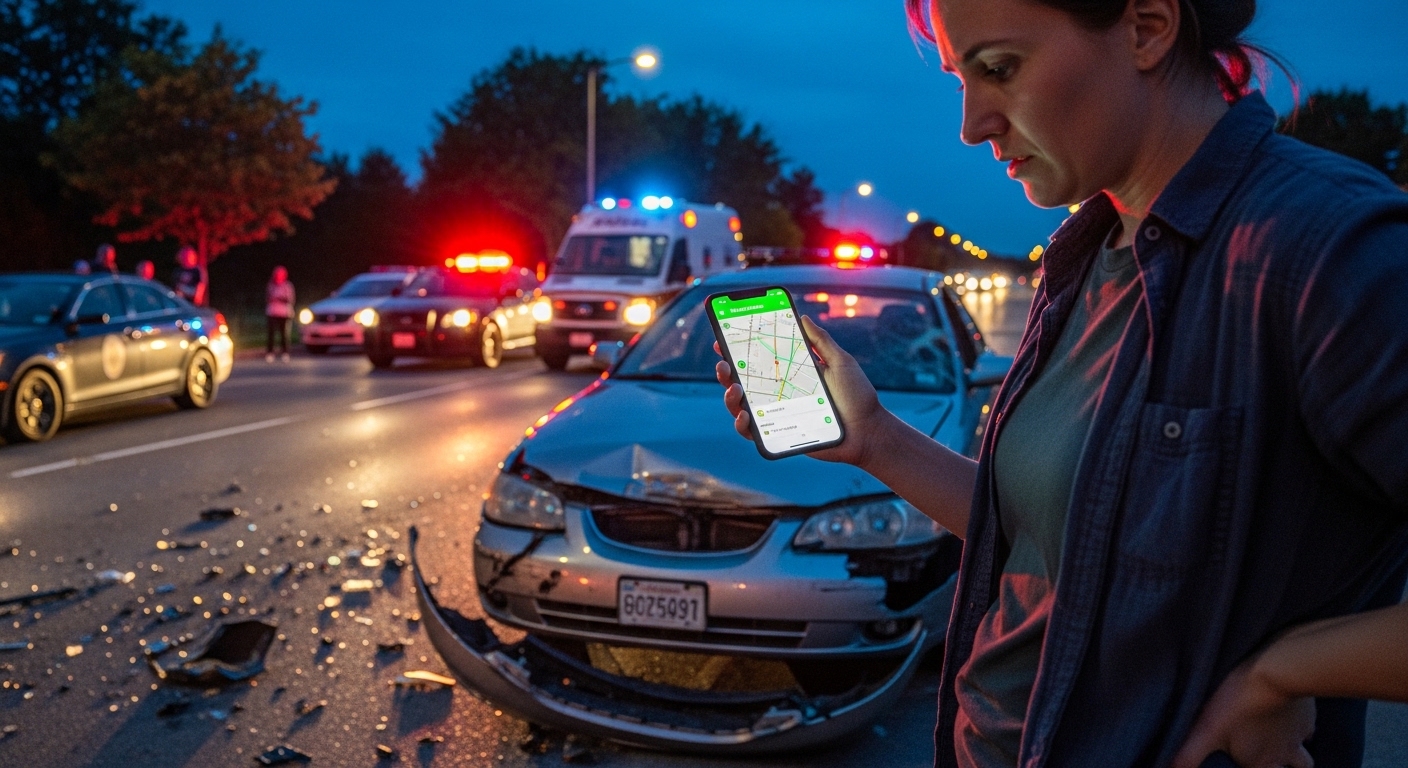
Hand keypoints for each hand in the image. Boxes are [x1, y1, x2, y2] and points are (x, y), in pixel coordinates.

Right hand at [713, 315, 886, 465]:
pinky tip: (744, 416)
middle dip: (726, 372)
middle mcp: (779, 393)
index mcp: (790, 373)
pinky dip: (742, 425)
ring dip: (729, 397)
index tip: (723, 339)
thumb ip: (821, 341)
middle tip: (724, 364)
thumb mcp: (840, 362)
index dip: (738, 350)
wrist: (868, 431)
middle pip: (742, 382)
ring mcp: (777, 414)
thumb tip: (802, 317)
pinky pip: (753, 432)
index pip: (759, 360)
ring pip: (741, 407)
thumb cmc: (857, 396)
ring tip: (734, 389)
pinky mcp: (780, 435)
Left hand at [1172, 652, 1315, 767]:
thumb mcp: (1206, 730)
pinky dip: (1299, 728)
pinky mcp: (1307, 716)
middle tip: (1263, 759)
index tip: (1242, 763)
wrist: (1277, 672)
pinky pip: (1307, 729)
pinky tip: (1286, 716)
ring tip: (1276, 745)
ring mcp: (1298, 737)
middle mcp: (1283, 756)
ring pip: (1304, 759)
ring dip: (1292, 755)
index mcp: (1259, 763)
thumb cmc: (1237, 701)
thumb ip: (1189, 755)